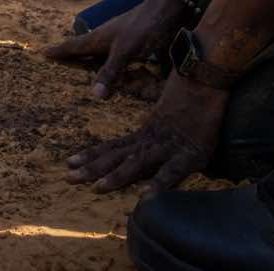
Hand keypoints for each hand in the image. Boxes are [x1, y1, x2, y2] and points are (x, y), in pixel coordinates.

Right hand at [46, 0, 187, 98]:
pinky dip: (108, 63)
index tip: (42, 53)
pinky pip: (113, 56)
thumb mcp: (125, 51)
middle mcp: (105, 39)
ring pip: (98, 52)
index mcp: (98, 39)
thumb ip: (110, 72)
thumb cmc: (142, 27)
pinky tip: (114, 67)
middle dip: (70, 55)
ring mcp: (119, 40)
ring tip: (80, 66)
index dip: (58, 51)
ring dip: (89, 59)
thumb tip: (95, 95)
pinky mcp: (132, 44)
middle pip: (83, 49)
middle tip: (56, 60)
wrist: (166, 10)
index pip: (73, 46)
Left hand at [67, 74, 226, 193]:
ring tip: (98, 187)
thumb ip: (155, 135)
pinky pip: (171, 172)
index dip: (91, 155)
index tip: (69, 162)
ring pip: (137, 163)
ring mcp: (168, 147)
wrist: (205, 78)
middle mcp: (150, 140)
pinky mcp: (189, 155)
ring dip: (117, 176)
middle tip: (68, 178)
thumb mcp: (166, 117)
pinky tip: (146, 196)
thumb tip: (145, 148)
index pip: (112, 146)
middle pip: (116, 156)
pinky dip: (159, 183)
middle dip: (92, 168)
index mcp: (145, 132)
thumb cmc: (188, 96)